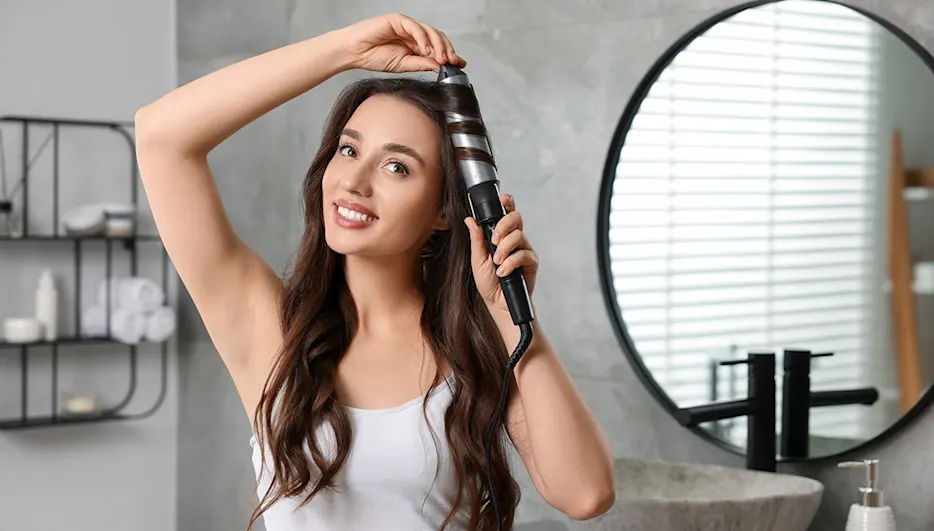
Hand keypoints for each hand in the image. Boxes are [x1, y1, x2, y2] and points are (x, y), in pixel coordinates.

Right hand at [336, 13, 466, 73]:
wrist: (354, 53)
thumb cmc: (374, 57)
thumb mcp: (404, 65)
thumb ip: (421, 64)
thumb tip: (440, 66)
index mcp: (415, 45)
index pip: (438, 47)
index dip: (450, 54)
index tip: (460, 65)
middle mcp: (413, 34)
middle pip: (437, 38)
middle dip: (447, 50)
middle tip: (452, 62)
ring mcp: (406, 26)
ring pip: (430, 31)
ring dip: (438, 45)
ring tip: (440, 58)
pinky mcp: (398, 20)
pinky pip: (415, 27)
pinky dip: (423, 39)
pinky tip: (426, 50)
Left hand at [465, 194, 538, 314]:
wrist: (498, 303)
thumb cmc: (488, 283)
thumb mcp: (477, 259)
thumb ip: (476, 239)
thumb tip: (470, 220)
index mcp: (500, 235)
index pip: (506, 213)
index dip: (507, 203)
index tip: (502, 199)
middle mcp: (514, 239)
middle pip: (516, 218)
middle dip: (503, 226)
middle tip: (494, 240)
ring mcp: (524, 249)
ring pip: (518, 236)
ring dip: (504, 249)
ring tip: (497, 263)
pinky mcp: (531, 261)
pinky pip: (523, 254)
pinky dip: (511, 263)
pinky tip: (503, 272)